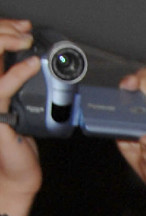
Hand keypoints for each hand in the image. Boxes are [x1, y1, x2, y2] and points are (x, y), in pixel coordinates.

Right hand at [0, 19, 39, 197]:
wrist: (19, 174)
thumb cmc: (26, 146)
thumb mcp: (31, 113)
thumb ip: (34, 93)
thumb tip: (57, 77)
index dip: (4, 35)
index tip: (24, 28)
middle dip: (4, 33)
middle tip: (24, 28)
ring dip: (6, 45)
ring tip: (25, 38)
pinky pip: (1, 89)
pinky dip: (17, 74)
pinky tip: (31, 66)